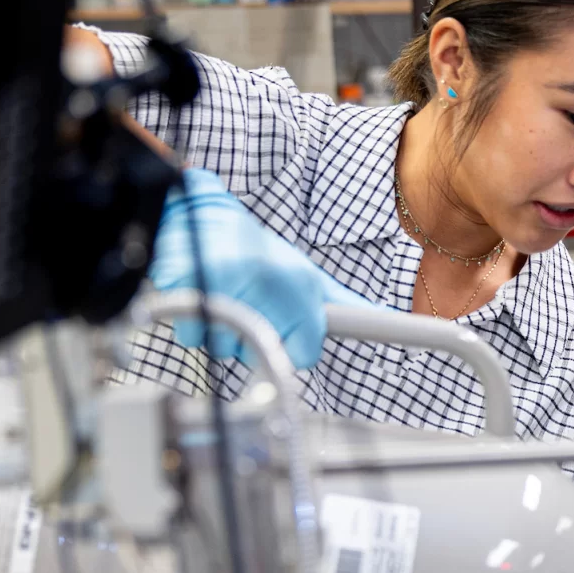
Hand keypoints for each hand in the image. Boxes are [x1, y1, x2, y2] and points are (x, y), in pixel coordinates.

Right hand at [150, 168, 374, 368]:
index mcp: (300, 284)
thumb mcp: (309, 276)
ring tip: (224, 298)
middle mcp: (266, 284)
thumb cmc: (261, 256)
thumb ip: (345, 304)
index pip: (305, 353)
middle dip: (255, 341)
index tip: (289, 339)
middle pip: (262, 356)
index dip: (294, 348)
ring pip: (225, 350)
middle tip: (250, 309)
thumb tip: (390, 317)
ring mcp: (224, 286)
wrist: (200, 216)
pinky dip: (193, 325)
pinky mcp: (184, 287)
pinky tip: (200, 299)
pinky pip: (192, 337)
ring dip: (222, 333)